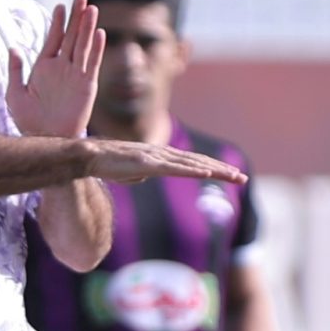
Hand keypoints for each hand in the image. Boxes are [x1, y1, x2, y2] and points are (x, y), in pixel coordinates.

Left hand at [6, 0, 102, 137]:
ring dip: (87, 27)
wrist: (45, 139)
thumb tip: (13, 48)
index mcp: (44, 66)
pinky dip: (96, 48)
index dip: (58, 22)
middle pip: (71, 36)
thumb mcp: (15, 94)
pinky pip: (92, 63)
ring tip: (92, 8)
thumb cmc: (29, 120)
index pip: (54, 38)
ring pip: (83, 45)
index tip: (60, 6)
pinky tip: (99, 33)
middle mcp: (62, 67)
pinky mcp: (87, 85)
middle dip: (76, 16)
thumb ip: (14, 70)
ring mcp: (75, 75)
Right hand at [83, 139, 245, 185]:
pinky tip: (207, 174)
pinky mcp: (147, 163)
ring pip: (192, 164)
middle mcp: (162, 152)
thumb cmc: (105, 164)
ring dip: (215, 170)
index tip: (230, 175)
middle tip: (243, 178)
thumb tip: (145, 177)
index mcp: (160, 156)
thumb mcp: (129, 173)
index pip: (192, 162)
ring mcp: (156, 157)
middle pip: (198, 161)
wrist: (86, 156)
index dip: (212, 168)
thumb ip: (141, 173)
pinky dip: (192, 170)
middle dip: (222, 170)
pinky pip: (174, 168)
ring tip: (234, 177)